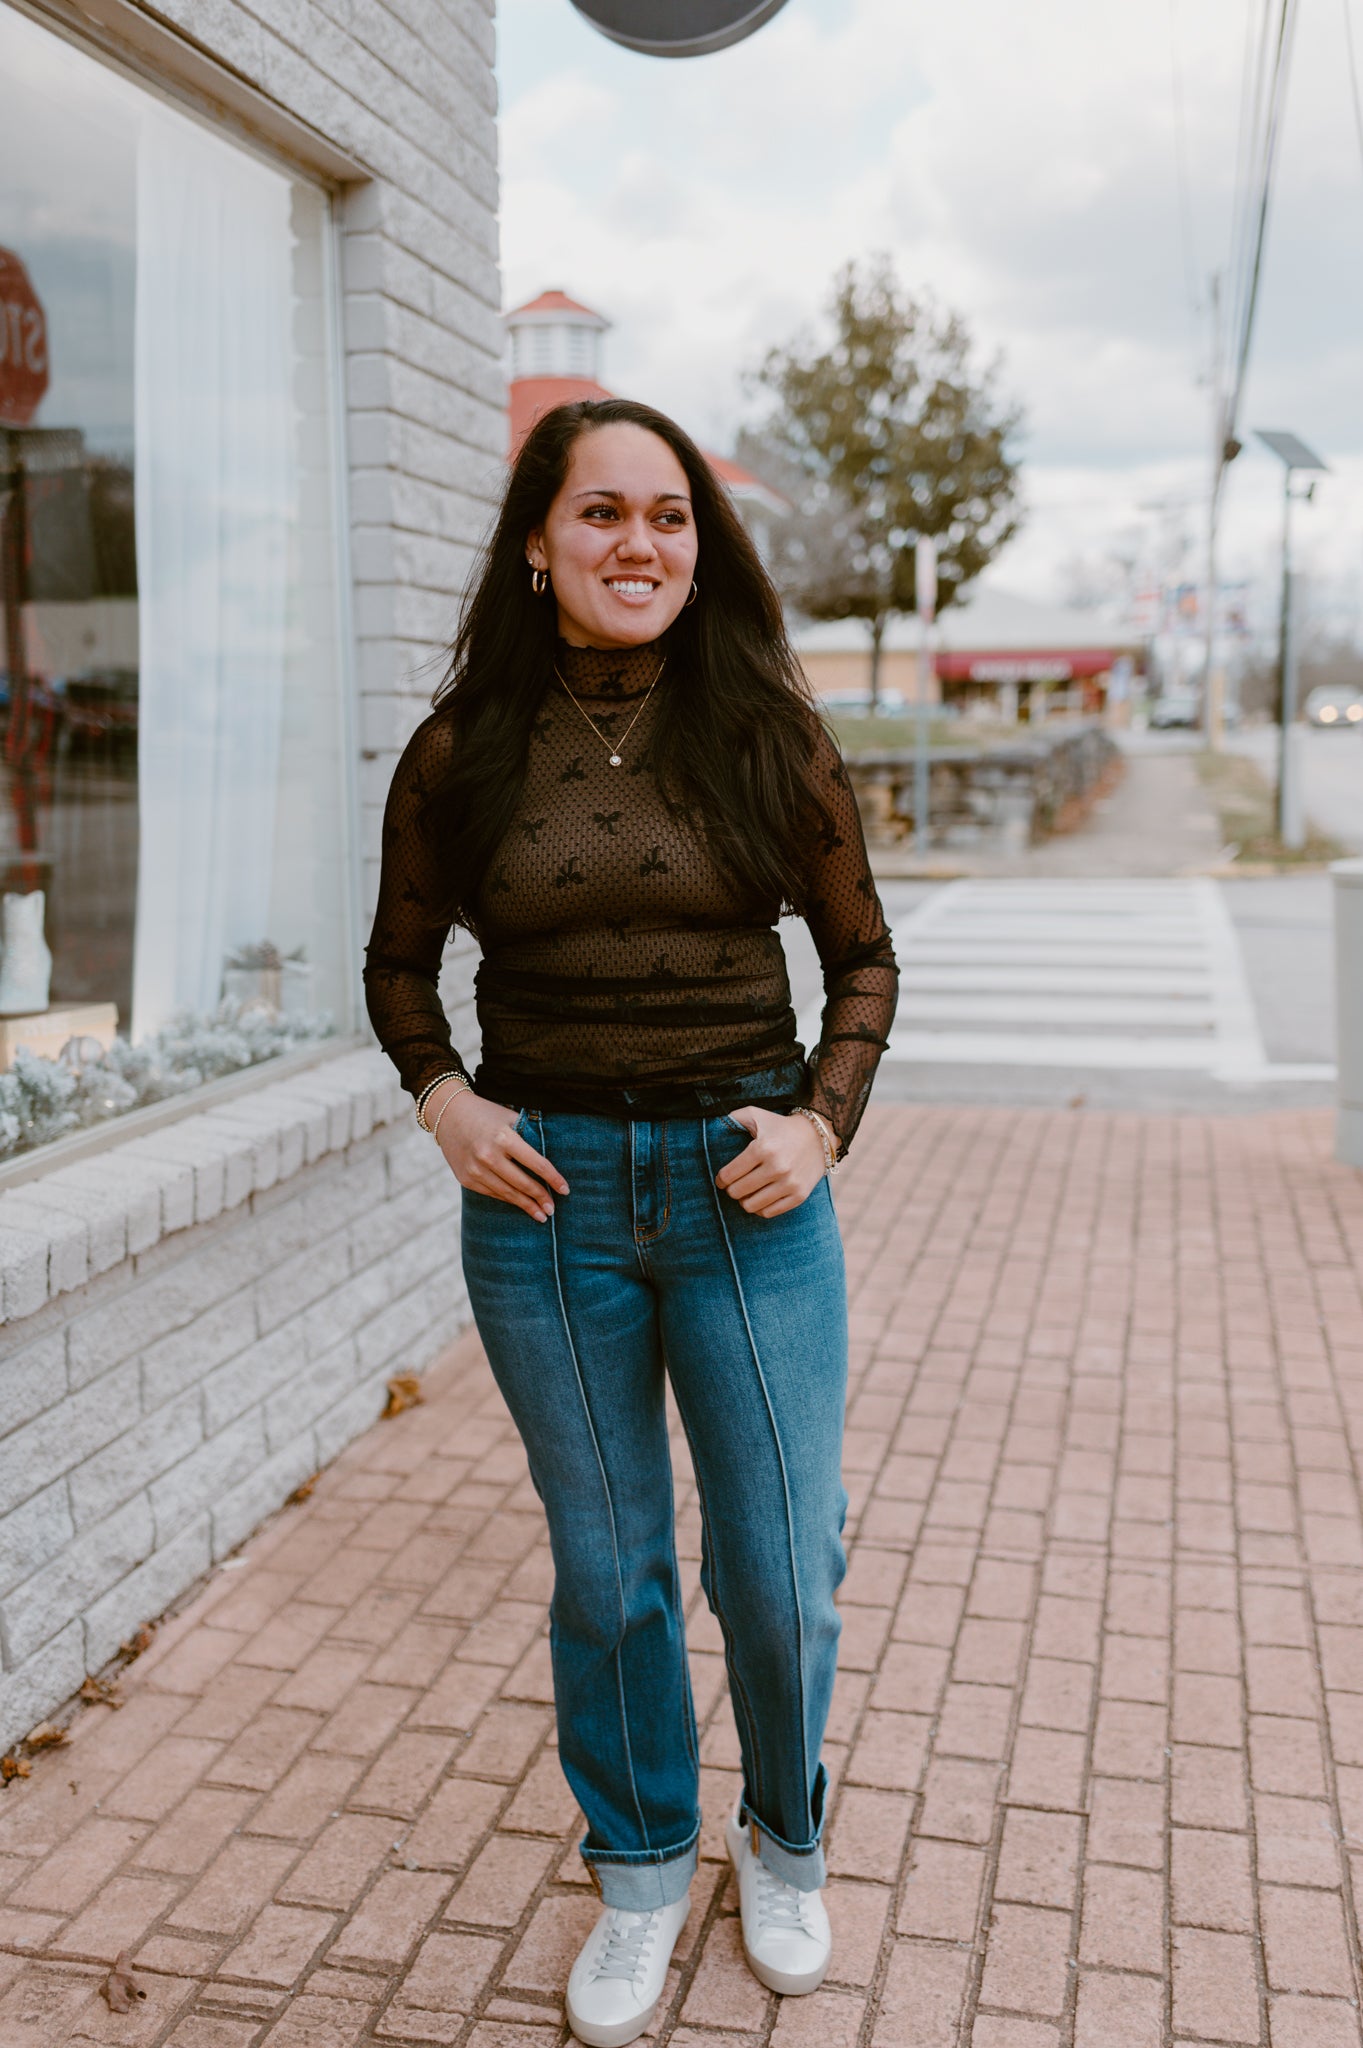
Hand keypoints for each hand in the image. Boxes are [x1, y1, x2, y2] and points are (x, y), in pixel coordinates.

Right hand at [430, 1084, 567, 1222]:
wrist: (448, 1114)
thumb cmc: (486, 1113)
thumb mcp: (509, 1117)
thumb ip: (529, 1135)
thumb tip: (551, 1159)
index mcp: (504, 1138)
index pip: (537, 1164)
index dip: (553, 1179)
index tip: (565, 1189)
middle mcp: (488, 1156)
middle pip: (522, 1183)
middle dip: (541, 1198)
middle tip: (553, 1209)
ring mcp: (475, 1170)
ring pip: (507, 1193)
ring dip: (525, 1205)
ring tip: (541, 1215)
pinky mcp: (466, 1179)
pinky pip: (492, 1193)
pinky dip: (508, 1199)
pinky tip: (519, 1203)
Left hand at [714, 1105, 828, 1218]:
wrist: (818, 1136)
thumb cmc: (780, 1126)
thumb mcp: (755, 1114)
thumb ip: (731, 1118)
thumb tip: (711, 1128)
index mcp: (763, 1148)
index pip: (729, 1175)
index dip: (721, 1179)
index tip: (721, 1179)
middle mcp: (777, 1167)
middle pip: (738, 1192)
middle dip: (731, 1190)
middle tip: (734, 1185)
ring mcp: (789, 1183)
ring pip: (752, 1205)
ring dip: (744, 1200)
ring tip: (746, 1193)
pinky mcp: (799, 1195)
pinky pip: (769, 1212)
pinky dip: (760, 1208)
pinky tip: (759, 1198)